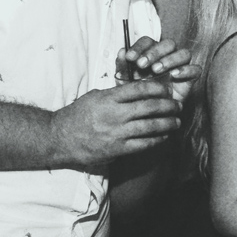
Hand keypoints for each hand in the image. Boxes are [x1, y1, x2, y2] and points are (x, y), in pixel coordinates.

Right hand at [49, 79, 181, 167]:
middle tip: (177, 105)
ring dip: (167, 124)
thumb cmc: (77, 115)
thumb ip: (115, 93)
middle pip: (149, 107)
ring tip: (177, 121)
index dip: (157, 87)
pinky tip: (164, 136)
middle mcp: (115, 114)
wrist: (59, 138)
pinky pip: (143, 144)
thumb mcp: (95, 96)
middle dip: (168, 106)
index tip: (167, 88)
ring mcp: (117, 133)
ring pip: (150, 126)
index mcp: (109, 98)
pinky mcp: (117, 149)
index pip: (139, 89)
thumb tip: (137, 88)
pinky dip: (157, 140)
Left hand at [117, 36, 198, 102]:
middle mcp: (168, 57)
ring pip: (184, 53)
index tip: (130, 58)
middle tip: (142, 64)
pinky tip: (174, 75)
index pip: (149, 41)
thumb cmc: (138, 95)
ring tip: (156, 70)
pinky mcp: (190, 78)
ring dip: (170, 59)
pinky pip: (195, 69)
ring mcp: (181, 66)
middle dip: (154, 52)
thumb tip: (121, 51)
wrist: (149, 115)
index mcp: (151, 54)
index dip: (140, 47)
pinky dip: (186, 70)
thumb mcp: (125, 82)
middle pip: (168, 44)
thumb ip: (123, 67)